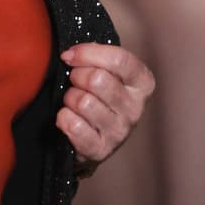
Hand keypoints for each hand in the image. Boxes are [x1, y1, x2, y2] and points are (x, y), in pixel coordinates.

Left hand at [56, 42, 153, 172]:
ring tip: (73, 103)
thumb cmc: (98, 96)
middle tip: (74, 82)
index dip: (88, 53)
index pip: (119, 59)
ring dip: (69, 99)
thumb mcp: (104, 71)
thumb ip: (95, 56)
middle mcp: (135, 108)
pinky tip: (68, 118)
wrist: (92, 138)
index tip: (68, 56)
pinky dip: (63, 118)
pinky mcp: (101, 150)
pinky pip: (73, 125)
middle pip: (97, 79)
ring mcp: (120, 131)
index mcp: (141, 83)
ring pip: (83, 102)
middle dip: (76, 76)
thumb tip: (71, 53)